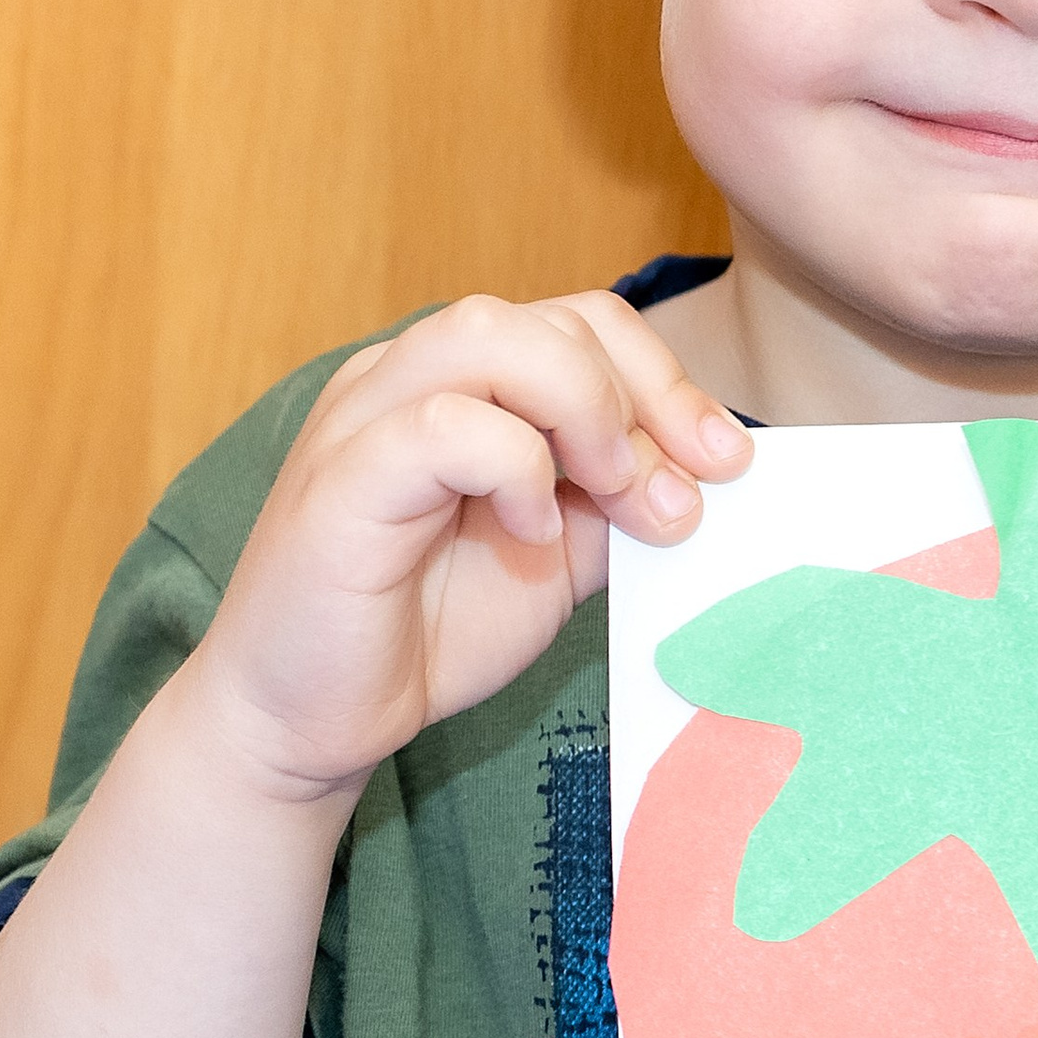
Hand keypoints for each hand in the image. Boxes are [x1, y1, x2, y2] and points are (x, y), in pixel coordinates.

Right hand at [196, 293, 749, 802]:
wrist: (309, 720)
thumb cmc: (425, 629)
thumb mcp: (561, 558)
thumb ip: (621, 503)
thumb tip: (708, 470)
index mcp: (461, 383)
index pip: (581, 323)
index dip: (667, 380)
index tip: (728, 461)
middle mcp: (407, 376)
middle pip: (549, 317)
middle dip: (645, 395)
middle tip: (683, 491)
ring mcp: (364, 417)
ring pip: (488, 334)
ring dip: (584, 410)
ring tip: (612, 496)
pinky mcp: (338, 478)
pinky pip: (441, 423)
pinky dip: (512, 468)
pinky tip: (533, 532)